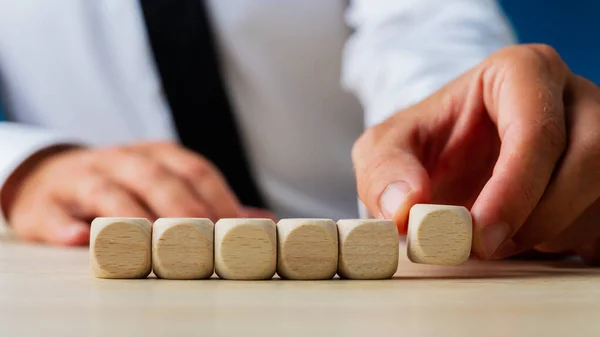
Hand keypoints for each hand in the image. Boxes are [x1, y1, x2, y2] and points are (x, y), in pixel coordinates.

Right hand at [1, 141, 273, 245]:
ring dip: (131, 217)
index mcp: (157, 156)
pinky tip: (79, 239)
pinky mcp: (45, 202)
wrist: (51, 179)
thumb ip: (208, 203)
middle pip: (156, 178)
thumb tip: (260, 220)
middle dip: (182, 208)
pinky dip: (65, 227)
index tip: (236, 229)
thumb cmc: (122, 186)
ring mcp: (82, 178)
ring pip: (107, 192)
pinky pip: (54, 213)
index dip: (217, 197)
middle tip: (202, 238)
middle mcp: (122, 160)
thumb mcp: (164, 184)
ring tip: (150, 241)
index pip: (195, 170)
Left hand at [352, 44, 599, 264]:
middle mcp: (572, 97)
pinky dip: (571, 240)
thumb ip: (384, 171)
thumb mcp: (386, 148)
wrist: (450, 155)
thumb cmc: (425, 142)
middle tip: (489, 247)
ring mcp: (598, 133)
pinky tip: (528, 239)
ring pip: (599, 194)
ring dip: (552, 231)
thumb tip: (404, 207)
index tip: (480, 233)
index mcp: (522, 72)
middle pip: (588, 160)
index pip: (537, 130)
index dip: (515, 188)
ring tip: (500, 237)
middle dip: (539, 216)